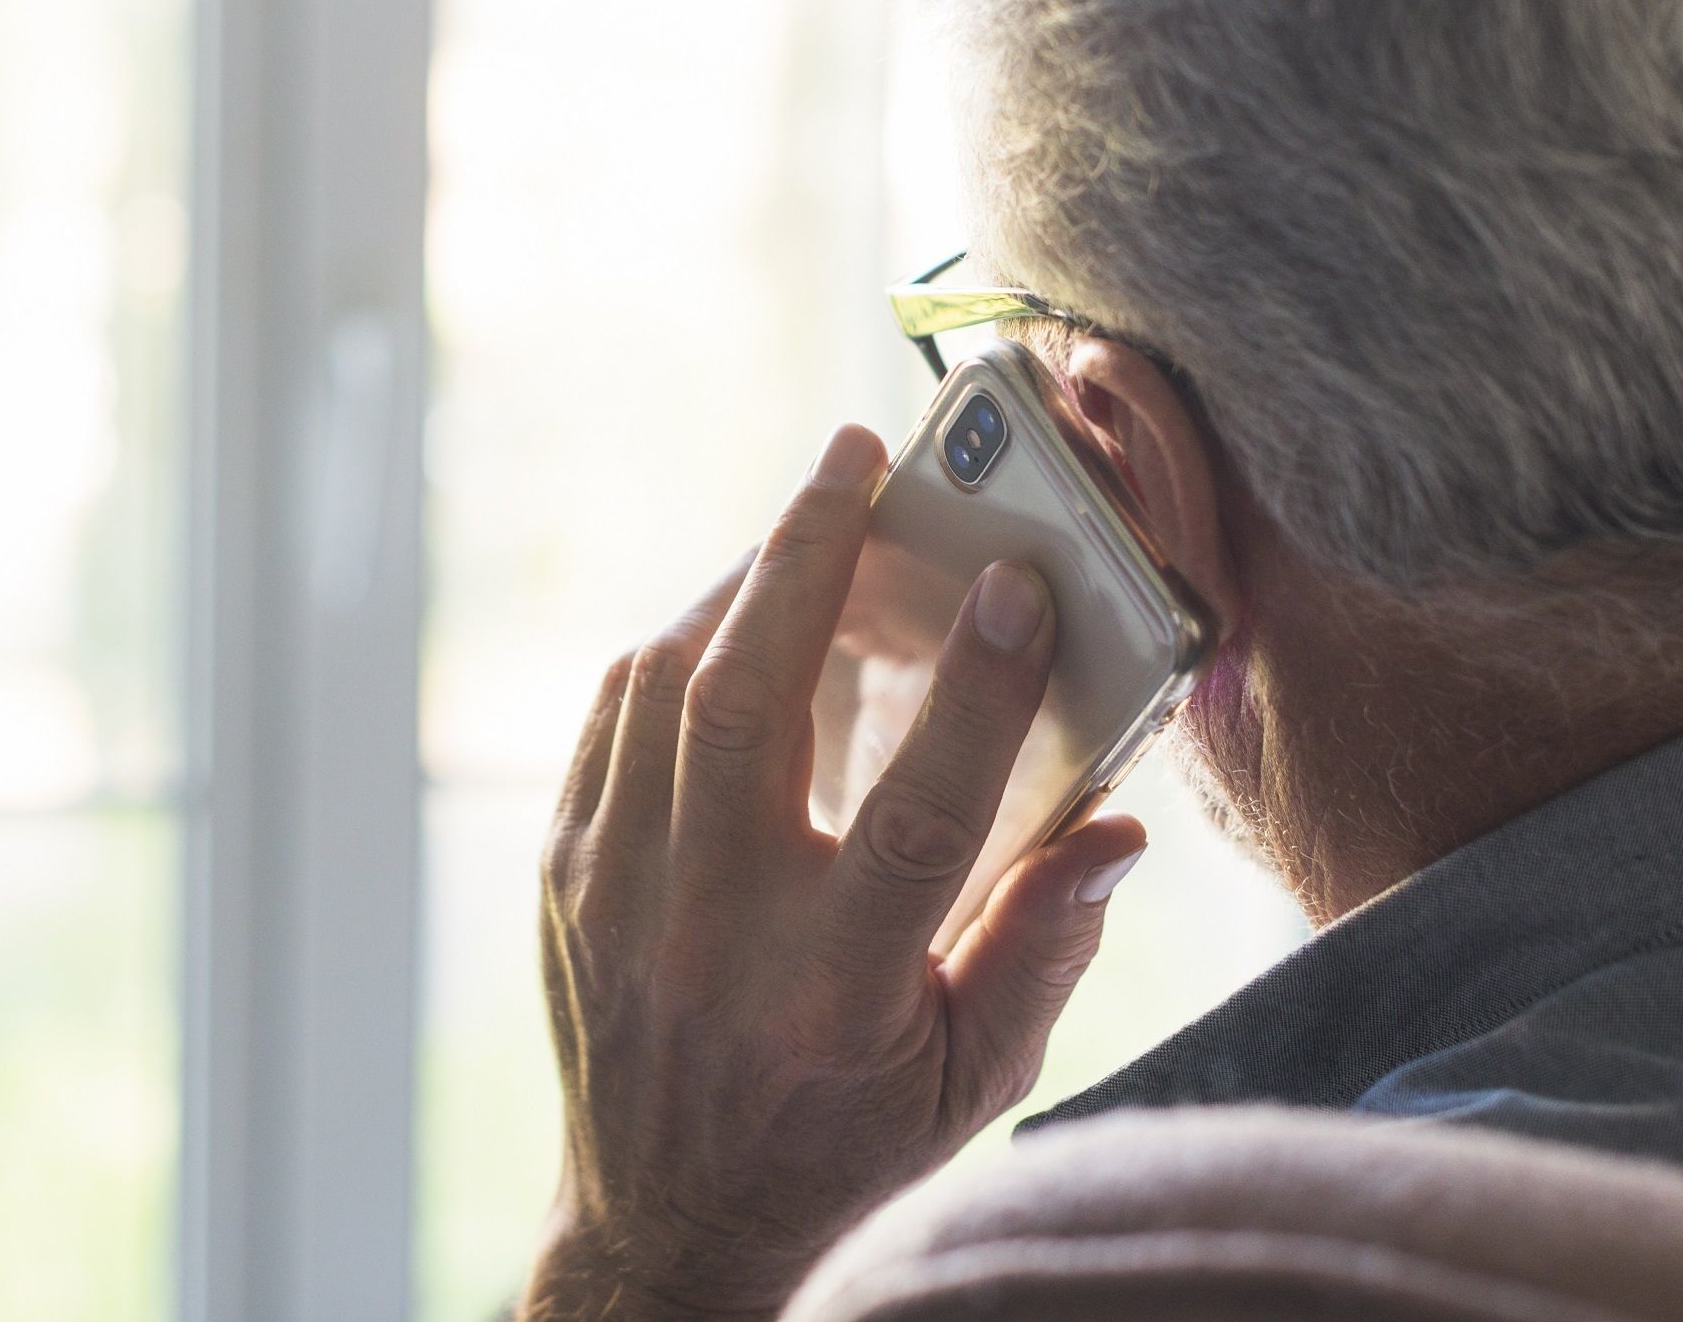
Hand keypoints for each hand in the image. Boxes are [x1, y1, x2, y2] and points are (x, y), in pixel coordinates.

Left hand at [519, 424, 1149, 1321]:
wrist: (667, 1228)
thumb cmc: (844, 1141)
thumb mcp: (973, 1080)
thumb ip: (1046, 949)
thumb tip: (1116, 829)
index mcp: (836, 995)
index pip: (918, 817)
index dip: (975, 691)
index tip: (1016, 582)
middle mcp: (713, 938)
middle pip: (748, 704)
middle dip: (807, 556)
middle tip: (861, 454)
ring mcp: (618, 901)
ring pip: (666, 691)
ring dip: (740, 584)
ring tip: (809, 519)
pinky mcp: (566, 877)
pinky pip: (614, 722)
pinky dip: (676, 651)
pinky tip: (733, 616)